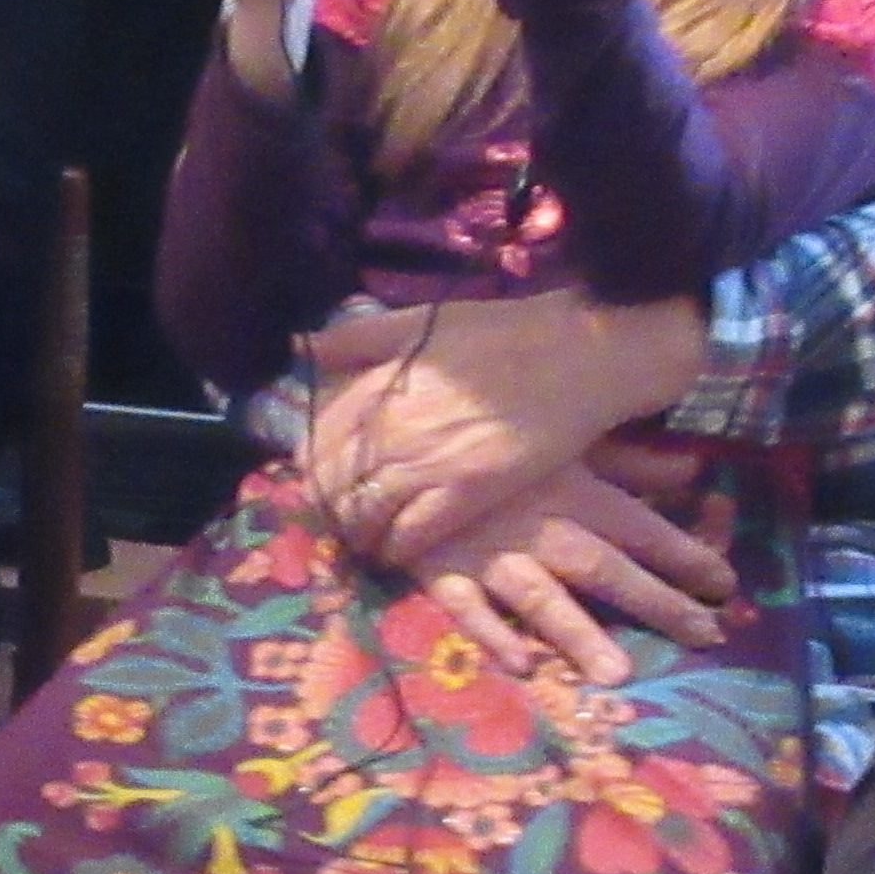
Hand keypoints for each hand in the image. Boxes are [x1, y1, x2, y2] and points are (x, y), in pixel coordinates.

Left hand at [297, 290, 713, 569]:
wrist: (576, 354)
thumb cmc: (500, 334)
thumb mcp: (419, 322)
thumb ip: (356, 338)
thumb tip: (299, 348)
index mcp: (375, 386)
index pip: (312, 444)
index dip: (308, 470)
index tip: (316, 480)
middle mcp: (390, 428)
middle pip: (329, 487)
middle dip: (326, 508)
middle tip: (338, 518)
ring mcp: (426, 463)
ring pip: (363, 518)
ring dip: (358, 534)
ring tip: (366, 538)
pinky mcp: (466, 494)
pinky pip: (410, 538)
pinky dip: (396, 550)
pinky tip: (398, 551)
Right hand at [399, 455, 742, 681]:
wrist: (395, 433)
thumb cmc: (490, 435)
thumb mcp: (566, 438)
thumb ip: (629, 461)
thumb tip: (692, 474)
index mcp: (572, 487)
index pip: (640, 526)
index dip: (686, 554)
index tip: (726, 585)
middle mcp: (538, 524)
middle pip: (604, 567)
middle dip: (656, 601)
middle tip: (704, 636)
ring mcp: (488, 551)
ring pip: (541, 595)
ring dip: (579, 633)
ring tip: (617, 674)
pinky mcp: (440, 569)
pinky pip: (466, 607)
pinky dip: (493, 634)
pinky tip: (522, 664)